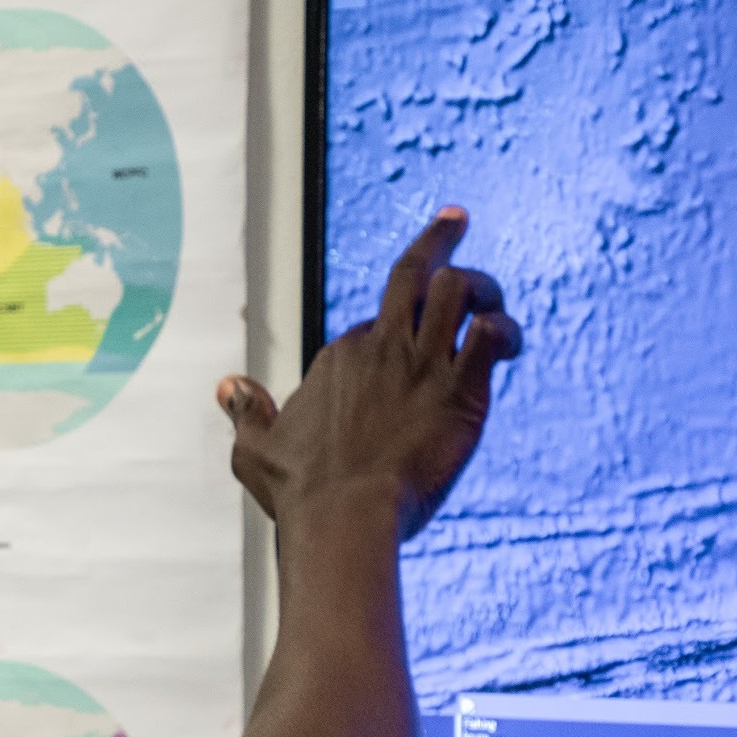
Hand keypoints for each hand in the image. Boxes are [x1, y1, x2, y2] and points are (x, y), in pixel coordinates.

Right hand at [218, 208, 520, 538]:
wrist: (344, 517)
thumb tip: (226, 385)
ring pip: (459, 290)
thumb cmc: (301, 492)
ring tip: (494, 302)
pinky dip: (505, 330)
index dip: (397, 320)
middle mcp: (381, 346)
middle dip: (439, 240)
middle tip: (456, 218)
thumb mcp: (254, 450)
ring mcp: (421, 364)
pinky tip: (509, 346)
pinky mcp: (459, 389)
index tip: (409, 328)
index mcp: (341, 355)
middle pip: (413, 271)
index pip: (378, 318)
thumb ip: (244, 413)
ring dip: (484, 287)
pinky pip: (490, 334)